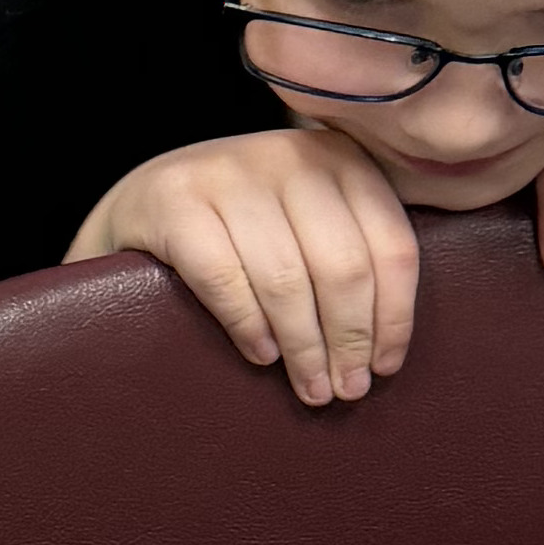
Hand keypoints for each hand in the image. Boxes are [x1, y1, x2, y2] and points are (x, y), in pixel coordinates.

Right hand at [73, 122, 415, 405]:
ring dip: (303, 348)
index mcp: (341, 158)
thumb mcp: (310, 221)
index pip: (389, 246)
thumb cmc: (248, 230)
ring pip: (285, 279)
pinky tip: (262, 355)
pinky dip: (248, 325)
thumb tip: (387, 349)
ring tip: (310, 388)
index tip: (385, 367)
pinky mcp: (176, 201)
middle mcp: (289, 155)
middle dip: (349, 340)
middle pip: (342, 266)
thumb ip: (355, 252)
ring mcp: (228, 173)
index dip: (394, 317)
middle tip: (346, 390)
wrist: (149, 201)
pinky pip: (224, 279)